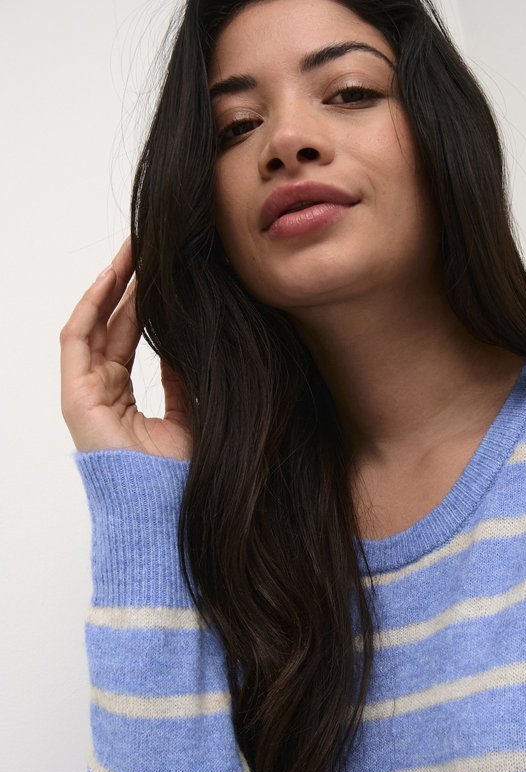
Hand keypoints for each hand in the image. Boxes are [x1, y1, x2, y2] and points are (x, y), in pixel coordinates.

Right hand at [60, 236, 190, 457]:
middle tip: (149, 249)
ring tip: (132, 251)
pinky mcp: (76, 395)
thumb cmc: (179, 476)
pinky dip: (92, 305)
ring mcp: (86, 394)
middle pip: (112, 326)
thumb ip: (183, 379)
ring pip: (95, 325)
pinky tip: (111, 277)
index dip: (145, 305)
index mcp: (126, 401)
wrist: (164, 509)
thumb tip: (185, 340)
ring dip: (111, 285)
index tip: (165, 276)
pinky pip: (78, 338)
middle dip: (129, 285)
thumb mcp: (190, 416)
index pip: (131, 339)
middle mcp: (103, 393)